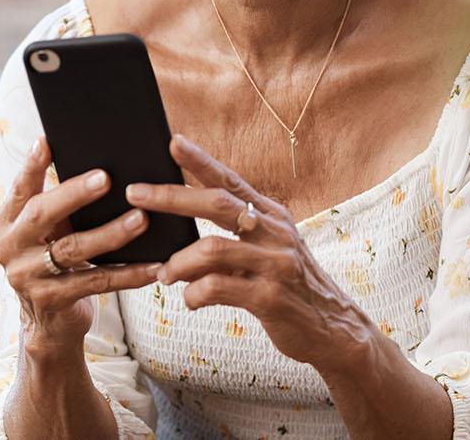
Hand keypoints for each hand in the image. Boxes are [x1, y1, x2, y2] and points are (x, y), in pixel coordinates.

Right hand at [0, 136, 162, 355]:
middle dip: (74, 194)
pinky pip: (96, 282)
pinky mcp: (52, 300)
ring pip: (74, 249)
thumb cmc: (53, 261)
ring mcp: (27, 277)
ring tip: (141, 220)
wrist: (48, 322)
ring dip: (111, 233)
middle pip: (42, 215)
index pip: (19, 188)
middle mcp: (9, 248)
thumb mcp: (45, 232)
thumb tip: (88, 161)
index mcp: (6, 223)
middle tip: (106, 177)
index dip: (32, 165)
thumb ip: (55, 203)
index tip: (47, 141)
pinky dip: (128, 274)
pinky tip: (153, 265)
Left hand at [123, 134, 376, 371]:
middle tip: (135, 194)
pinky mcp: (271, 298)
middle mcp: (275, 233)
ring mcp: (275, 264)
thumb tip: (178, 234)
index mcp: (271, 216)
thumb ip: (232, 237)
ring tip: (164, 274)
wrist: (334, 329)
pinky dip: (193, 294)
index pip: (230, 181)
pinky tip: (191, 300)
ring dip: (177, 263)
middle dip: (170, 197)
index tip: (172, 141)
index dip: (200, 161)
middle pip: (216, 204)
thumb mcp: (268, 250)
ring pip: (211, 249)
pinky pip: (217, 288)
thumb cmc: (289, 286)